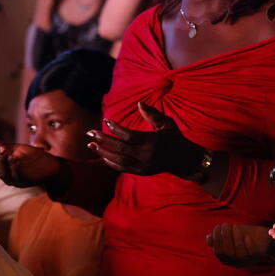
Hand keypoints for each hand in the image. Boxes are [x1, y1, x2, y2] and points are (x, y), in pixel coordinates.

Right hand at [0, 137, 60, 187]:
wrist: (51, 165)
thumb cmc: (31, 157)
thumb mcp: (15, 149)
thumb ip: (1, 145)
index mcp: (1, 167)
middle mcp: (4, 175)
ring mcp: (13, 180)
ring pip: (2, 172)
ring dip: (2, 160)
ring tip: (3, 149)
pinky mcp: (24, 181)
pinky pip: (15, 175)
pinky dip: (13, 166)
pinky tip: (13, 157)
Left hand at [87, 102, 203, 178]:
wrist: (184, 160)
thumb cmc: (174, 138)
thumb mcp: (167, 123)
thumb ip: (152, 114)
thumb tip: (139, 103)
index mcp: (152, 141)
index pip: (129, 135)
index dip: (116, 128)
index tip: (106, 121)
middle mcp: (146, 154)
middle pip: (120, 148)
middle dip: (103, 140)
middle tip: (90, 133)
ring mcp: (143, 165)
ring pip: (118, 160)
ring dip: (103, 152)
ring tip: (91, 145)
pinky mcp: (142, 172)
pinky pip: (123, 168)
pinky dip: (111, 163)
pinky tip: (103, 156)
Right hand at [206, 224, 274, 265]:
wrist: (268, 239)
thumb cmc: (248, 236)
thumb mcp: (233, 236)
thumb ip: (221, 238)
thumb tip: (209, 238)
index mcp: (229, 258)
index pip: (218, 252)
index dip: (216, 239)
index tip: (218, 226)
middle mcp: (236, 262)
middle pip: (226, 253)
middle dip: (223, 237)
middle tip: (224, 225)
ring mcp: (247, 260)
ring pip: (237, 253)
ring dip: (234, 238)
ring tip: (234, 226)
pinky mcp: (257, 256)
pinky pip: (250, 252)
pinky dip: (247, 244)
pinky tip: (246, 235)